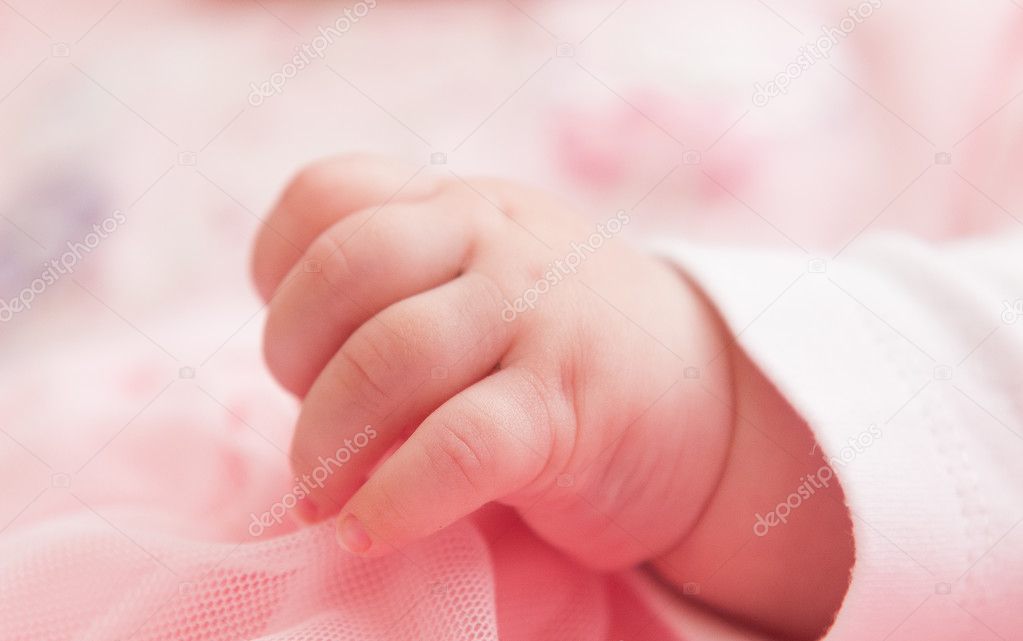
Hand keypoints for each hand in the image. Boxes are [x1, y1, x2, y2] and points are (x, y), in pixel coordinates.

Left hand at [251, 154, 733, 570]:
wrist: (715, 400)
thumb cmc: (568, 353)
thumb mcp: (490, 284)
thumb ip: (403, 295)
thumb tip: (294, 377)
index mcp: (461, 207)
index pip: (327, 197)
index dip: (277, 273)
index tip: (296, 347)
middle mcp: (496, 241)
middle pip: (344, 268)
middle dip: (292, 359)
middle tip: (312, 427)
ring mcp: (539, 315)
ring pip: (391, 357)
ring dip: (326, 442)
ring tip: (321, 498)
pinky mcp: (570, 404)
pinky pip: (458, 445)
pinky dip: (396, 496)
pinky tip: (369, 529)